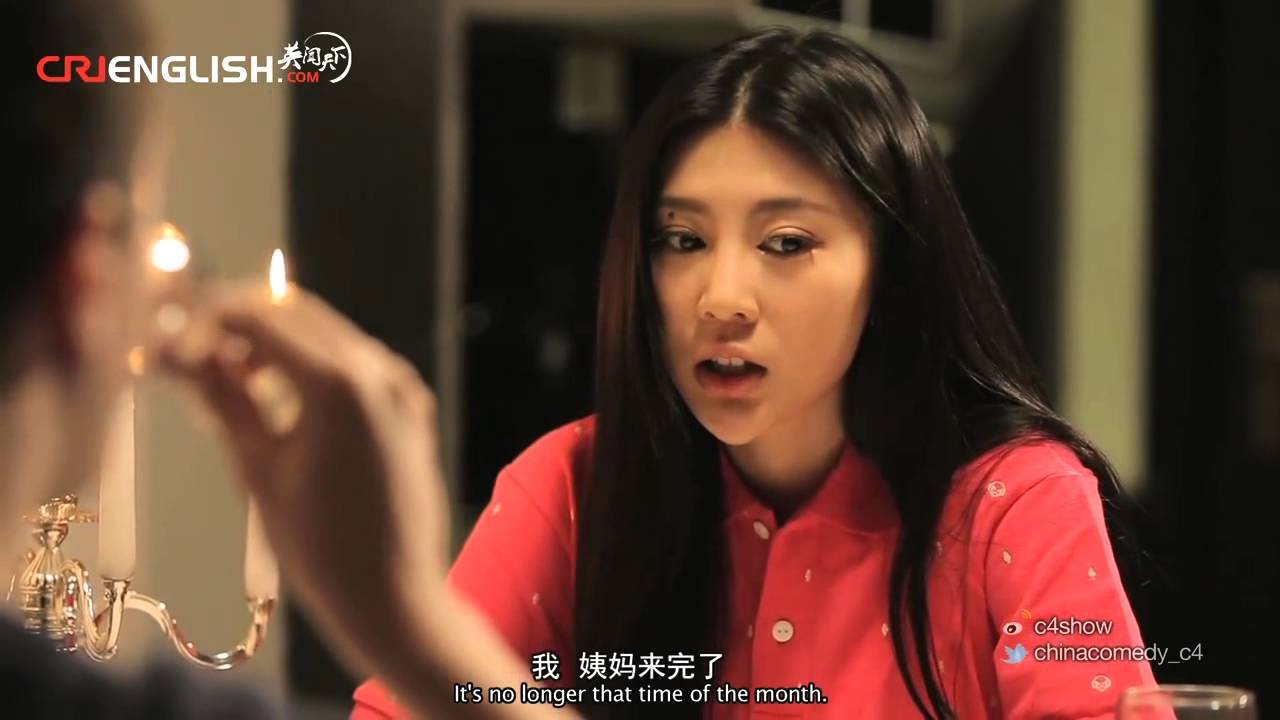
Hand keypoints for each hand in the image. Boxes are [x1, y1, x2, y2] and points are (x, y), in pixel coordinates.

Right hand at [158, 283, 451, 674]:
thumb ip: (223, 399)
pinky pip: (358, 366)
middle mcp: (380, 371)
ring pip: (329, 336)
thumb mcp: (258, 468)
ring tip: (230, 386)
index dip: (207, 322)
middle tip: (193, 358)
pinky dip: (316, 368)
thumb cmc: (317, 544)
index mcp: (339, 382)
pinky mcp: (413, 407)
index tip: (171, 345)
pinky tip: (281, 401)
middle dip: (242, 325)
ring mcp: (403, 387)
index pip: (259, 317)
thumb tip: (176, 352)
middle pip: (296, 313)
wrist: (393, 595)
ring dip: (278, 345)